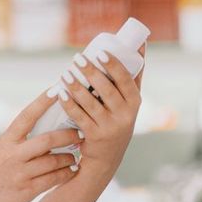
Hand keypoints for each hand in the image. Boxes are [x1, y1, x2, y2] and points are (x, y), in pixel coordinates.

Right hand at [0, 91, 81, 201]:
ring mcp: (20, 173)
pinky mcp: (27, 190)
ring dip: (68, 157)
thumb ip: (17, 143)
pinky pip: (53, 179)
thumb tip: (41, 131)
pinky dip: (65, 174)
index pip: (27, 116)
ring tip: (75, 156)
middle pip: (47, 140)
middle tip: (80, 132)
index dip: (43, 101)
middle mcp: (13, 155)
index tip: (57, 89)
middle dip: (68, 135)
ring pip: (53, 161)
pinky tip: (71, 171)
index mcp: (5, 141)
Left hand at [58, 44, 144, 171]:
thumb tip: (140, 44)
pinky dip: (69, 104)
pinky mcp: (94, 136)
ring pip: (90, 102)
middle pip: (106, 89)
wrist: (108, 158)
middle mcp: (125, 115)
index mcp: (135, 102)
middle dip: (91, 72)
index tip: (100, 53)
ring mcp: (110, 127)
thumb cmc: (118, 119)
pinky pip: (79, 116)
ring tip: (65, 73)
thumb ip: (133, 76)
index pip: (126, 80)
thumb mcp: (130, 102)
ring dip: (76, 86)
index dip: (114, 65)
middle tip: (78, 58)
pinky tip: (61, 93)